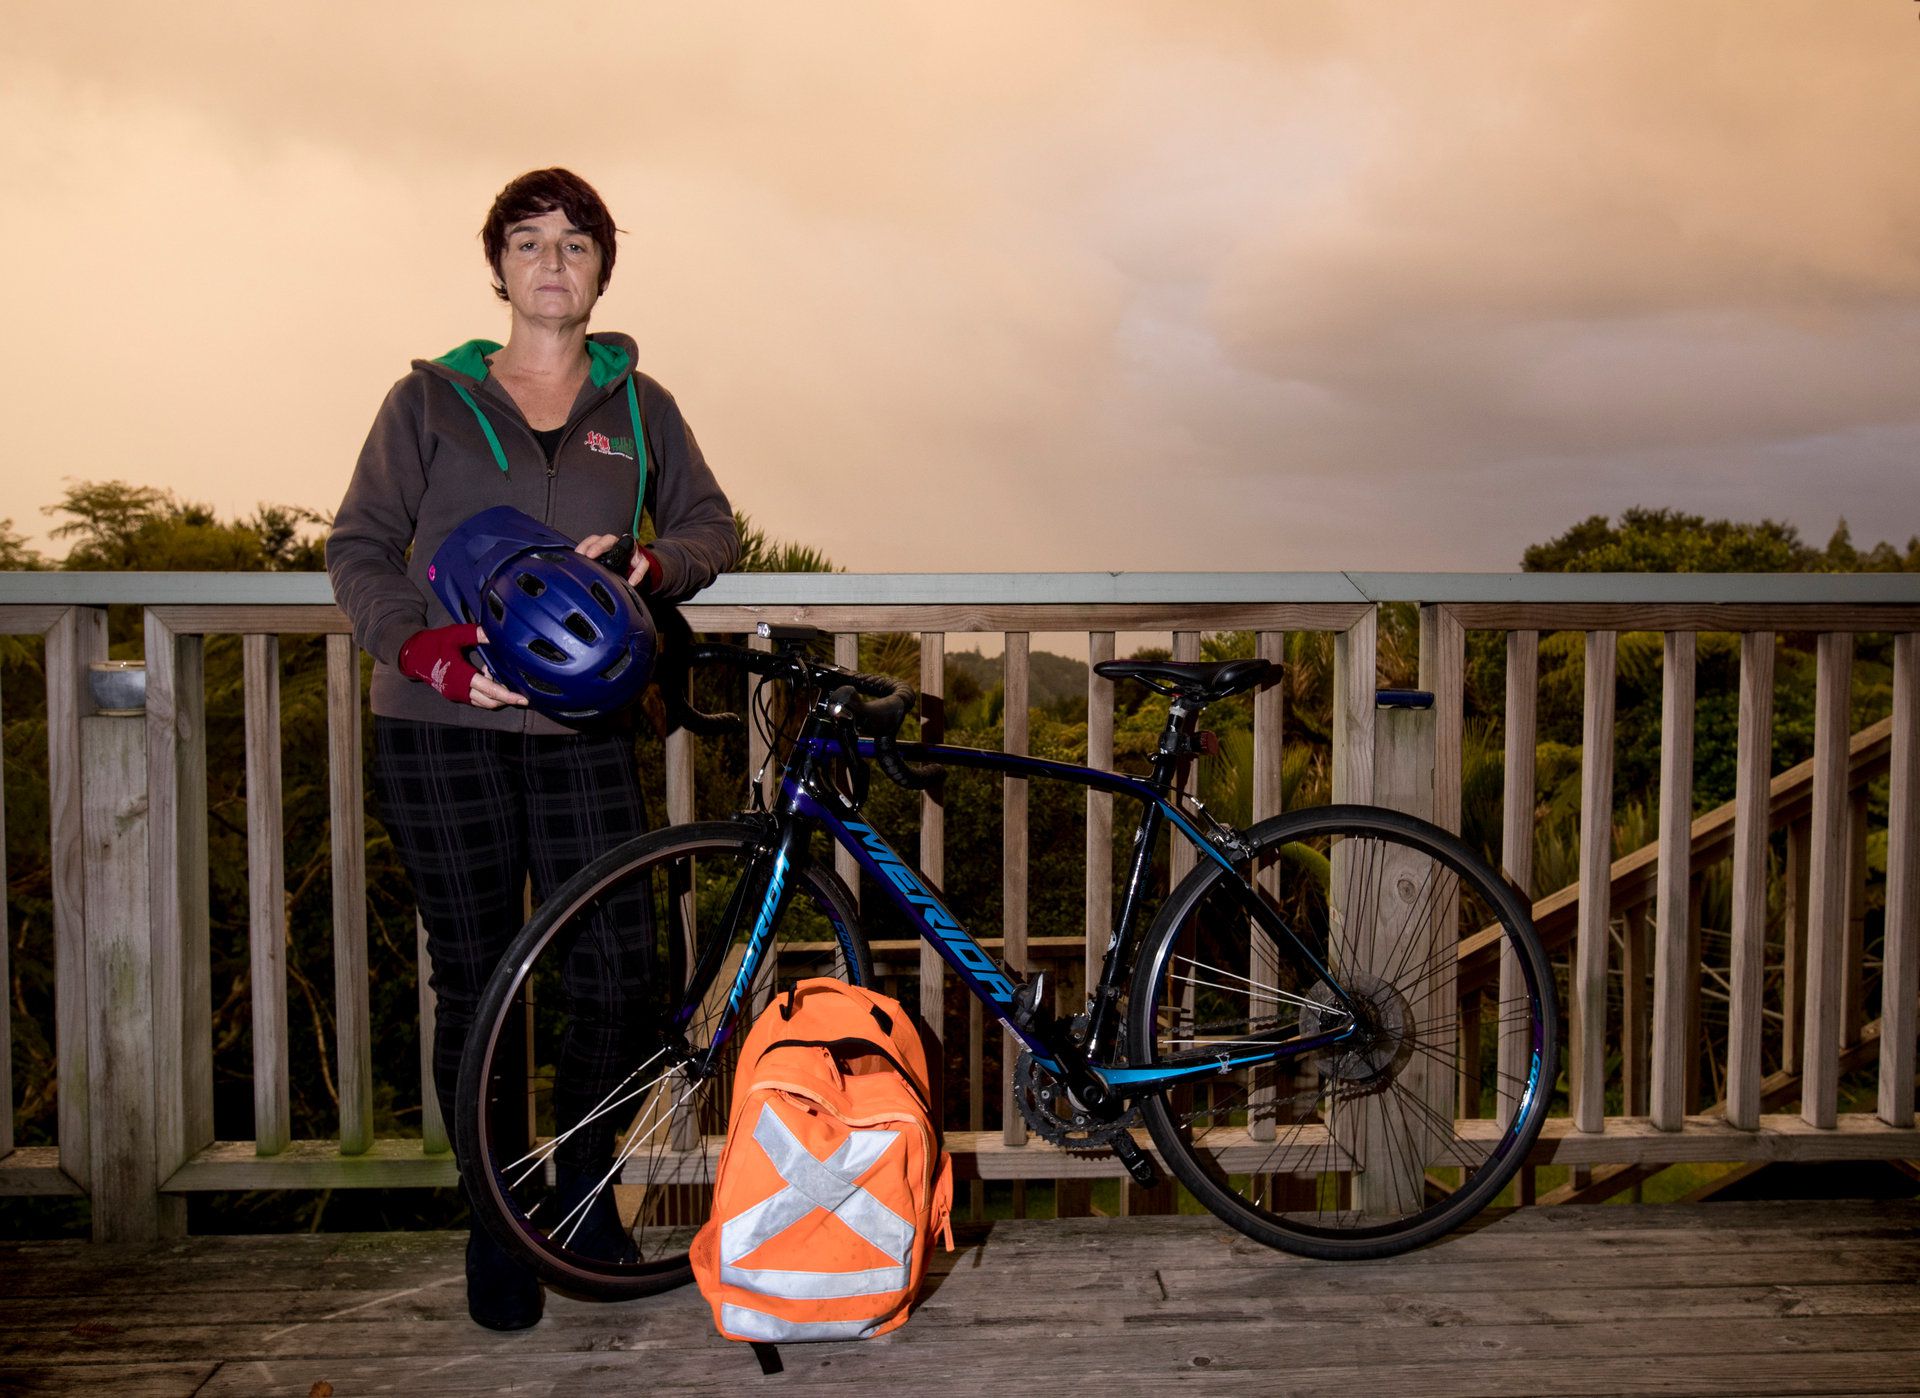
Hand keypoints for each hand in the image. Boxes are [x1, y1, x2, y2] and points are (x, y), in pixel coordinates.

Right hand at [397, 624, 527, 708]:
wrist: (412, 655)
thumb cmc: (434, 644)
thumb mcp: (456, 634)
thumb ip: (477, 633)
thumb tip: (497, 632)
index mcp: (460, 676)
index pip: (490, 690)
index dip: (508, 695)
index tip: (523, 698)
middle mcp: (460, 690)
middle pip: (491, 701)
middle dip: (506, 696)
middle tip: (517, 683)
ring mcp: (458, 695)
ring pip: (485, 703)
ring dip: (496, 694)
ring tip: (498, 674)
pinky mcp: (456, 695)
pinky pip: (477, 699)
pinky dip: (487, 692)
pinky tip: (486, 674)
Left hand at [576, 532, 650, 589]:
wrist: (634, 571)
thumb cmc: (614, 568)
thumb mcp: (600, 566)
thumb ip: (590, 566)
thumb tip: (575, 571)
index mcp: (604, 545)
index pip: (593, 539)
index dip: (585, 545)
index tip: (578, 554)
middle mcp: (617, 544)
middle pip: (608, 539)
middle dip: (598, 546)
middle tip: (589, 555)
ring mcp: (630, 551)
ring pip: (627, 544)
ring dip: (619, 552)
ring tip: (610, 565)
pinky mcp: (641, 560)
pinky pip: (642, 564)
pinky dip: (638, 573)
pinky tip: (632, 582)